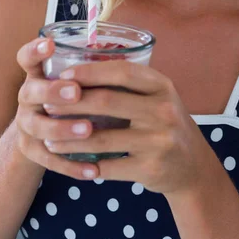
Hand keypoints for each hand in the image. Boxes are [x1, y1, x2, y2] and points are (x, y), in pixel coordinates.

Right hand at [15, 37, 99, 180]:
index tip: (51, 44)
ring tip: (88, 129)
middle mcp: (29, 95)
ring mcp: (27, 124)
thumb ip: (96, 70)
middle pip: (31, 90)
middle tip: (76, 92)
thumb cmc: (80, 98)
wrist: (53, 135)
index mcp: (41, 72)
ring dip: (63, 128)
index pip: (28, 56)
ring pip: (38, 126)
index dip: (36, 50)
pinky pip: (49, 161)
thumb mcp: (82, 80)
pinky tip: (93, 171)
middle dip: (54, 91)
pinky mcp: (32, 151)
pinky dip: (72, 165)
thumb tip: (135, 54)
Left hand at [41, 58, 215, 194]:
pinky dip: (86, 166)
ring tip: (50, 139)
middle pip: (107, 102)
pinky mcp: (151, 168)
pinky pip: (109, 167)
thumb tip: (81, 70)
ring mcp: (158, 141)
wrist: (192, 166)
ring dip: (69, 140)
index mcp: (162, 86)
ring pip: (102, 139)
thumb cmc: (165, 123)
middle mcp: (163, 110)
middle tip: (47, 104)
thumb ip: (130, 85)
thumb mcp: (158, 97)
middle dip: (71, 102)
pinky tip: (72, 163)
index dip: (90, 72)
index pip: (123, 71)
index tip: (64, 75)